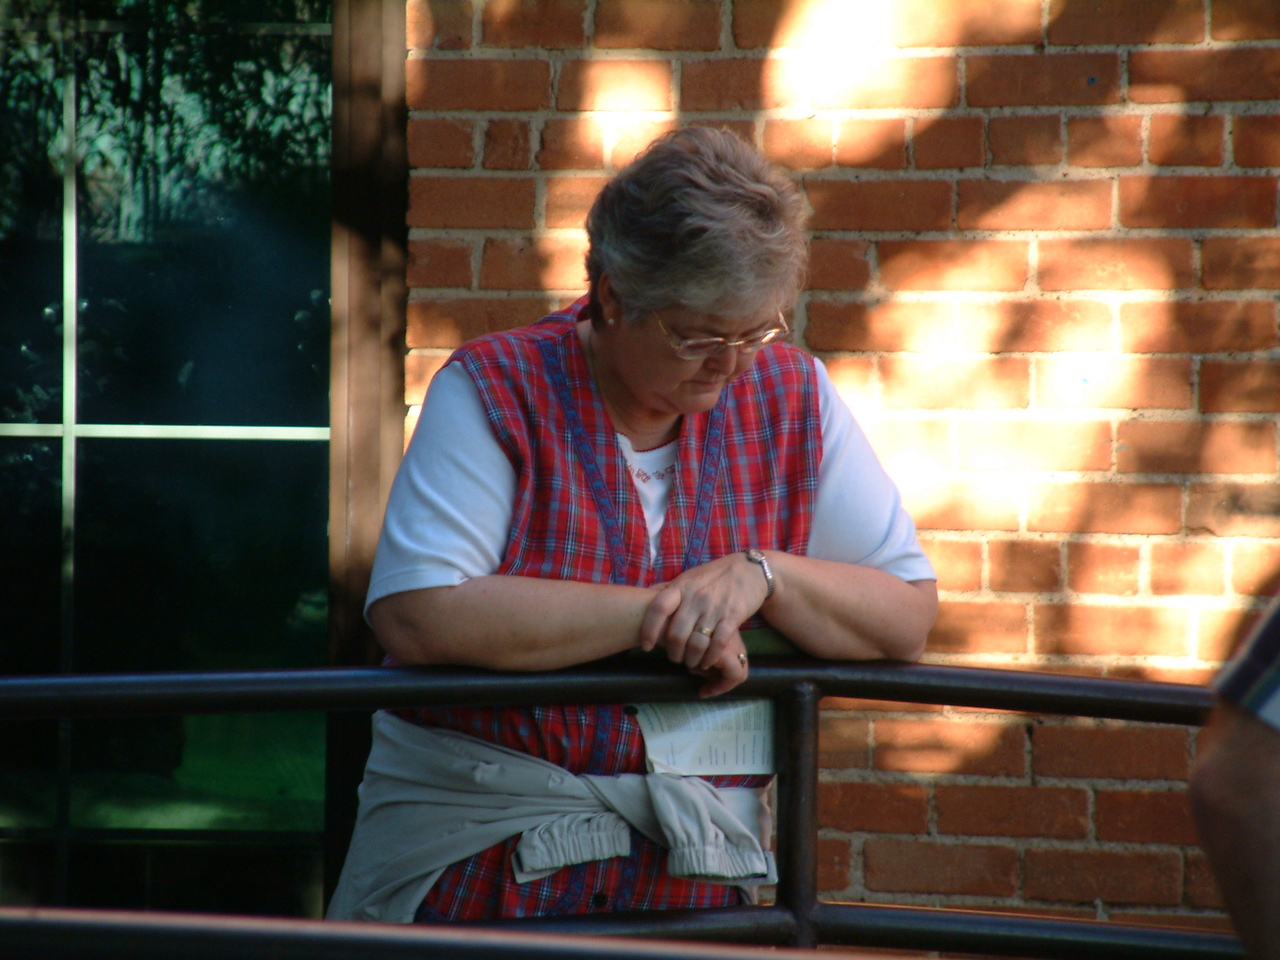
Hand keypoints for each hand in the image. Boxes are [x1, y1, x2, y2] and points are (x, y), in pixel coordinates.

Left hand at [638, 552, 769, 695]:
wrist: (749, 570)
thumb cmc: (714, 576)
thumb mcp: (689, 578)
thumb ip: (670, 591)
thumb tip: (645, 598)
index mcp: (681, 587)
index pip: (658, 609)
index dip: (649, 630)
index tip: (646, 646)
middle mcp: (696, 597)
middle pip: (676, 634)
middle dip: (673, 653)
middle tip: (675, 658)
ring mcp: (714, 607)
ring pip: (696, 643)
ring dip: (691, 659)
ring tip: (690, 662)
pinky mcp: (732, 616)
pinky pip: (717, 644)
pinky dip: (710, 658)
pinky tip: (708, 662)